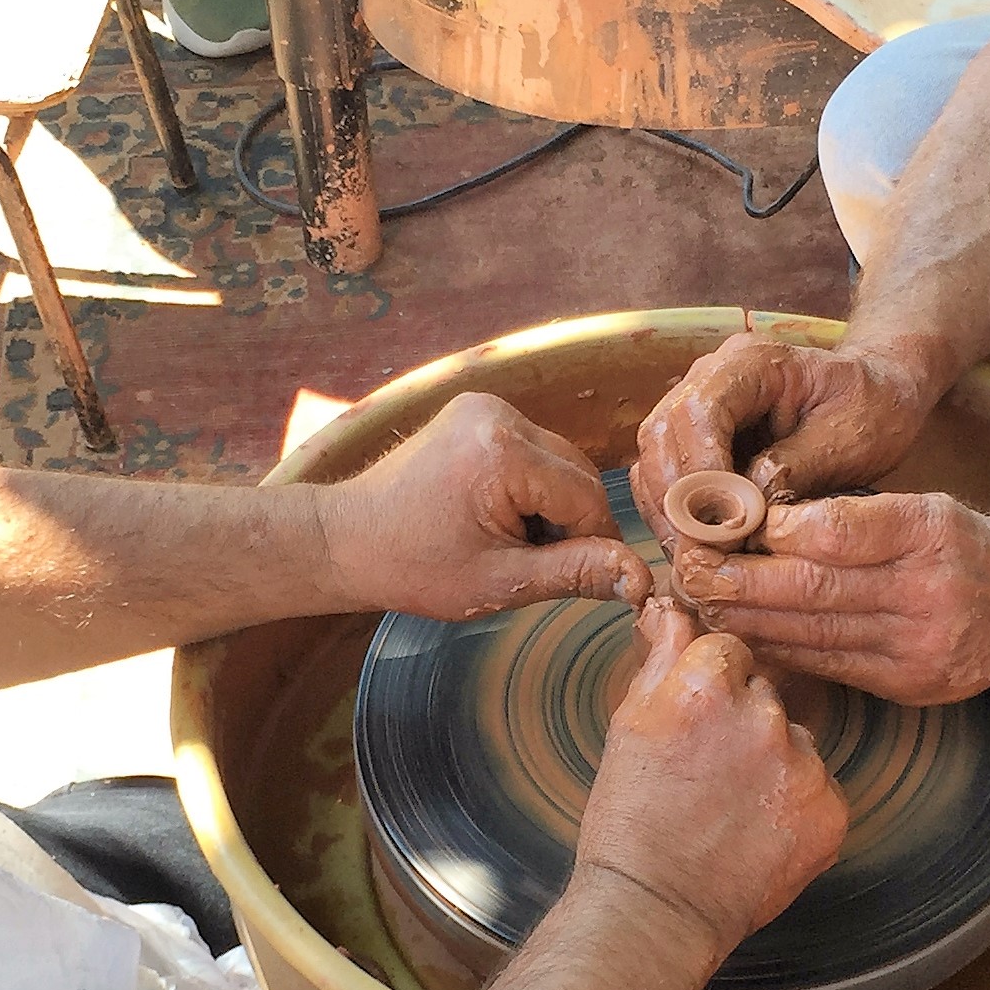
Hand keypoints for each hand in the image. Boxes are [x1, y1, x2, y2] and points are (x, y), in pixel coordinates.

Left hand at [320, 393, 650, 620]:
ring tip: (506, 539)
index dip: (592, 544)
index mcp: (504, 452)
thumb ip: (574, 574)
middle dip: (567, 523)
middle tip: (527, 561)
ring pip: (560, 463)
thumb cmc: (414, 567)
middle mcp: (499, 414)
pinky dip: (530, 486)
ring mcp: (486, 406)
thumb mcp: (499, 582)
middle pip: (577, 475)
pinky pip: (534, 451)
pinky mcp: (478, 410)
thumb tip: (641, 578)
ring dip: (550, 505)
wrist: (347, 538)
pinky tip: (496, 515)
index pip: (588, 499)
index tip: (576, 579)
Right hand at [575, 599, 846, 967]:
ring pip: (795, 740)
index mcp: (707, 686)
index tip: (696, 718)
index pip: (730, 648)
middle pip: (766, 692)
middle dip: (744, 720)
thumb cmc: (629, 821)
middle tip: (708, 772)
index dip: (711, 682)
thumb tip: (671, 607)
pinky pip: (819, 788)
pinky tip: (758, 831)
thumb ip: (661, 657)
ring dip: (773, 762)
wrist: (656, 910)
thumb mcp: (629, 725)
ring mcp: (804, 766)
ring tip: (731, 808)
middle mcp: (763, 716)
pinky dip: (796, 805)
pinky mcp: (831, 811)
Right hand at [630, 334, 942, 542]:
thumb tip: (743, 509)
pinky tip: (698, 549)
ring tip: (697, 560)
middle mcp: (709, 377)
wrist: (880, 394)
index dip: (699, 472)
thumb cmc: (873, 408)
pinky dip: (675, 517)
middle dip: (676, 502)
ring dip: (669, 515)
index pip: (699, 412)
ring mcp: (696, 407)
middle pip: (662, 436)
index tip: (717, 526)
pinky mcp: (696, 440)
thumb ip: (794, 467)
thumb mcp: (849, 436)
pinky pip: (665, 479)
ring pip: (653, 460)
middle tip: (700, 556)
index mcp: (750, 363)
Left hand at [678, 491, 989, 704]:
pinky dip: (778, 650)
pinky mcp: (909, 686)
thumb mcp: (925, 508)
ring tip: (698, 602)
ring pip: (814, 634)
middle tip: (688, 567)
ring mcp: (919, 647)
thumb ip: (855, 517)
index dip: (778, 530)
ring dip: (747, 619)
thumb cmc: (962, 545)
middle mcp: (928, 592)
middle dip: (742, 580)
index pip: (843, 530)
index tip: (729, 522)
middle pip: (817, 589)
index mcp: (931, 531)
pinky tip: (740, 636)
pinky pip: (828, 666)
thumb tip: (763, 524)